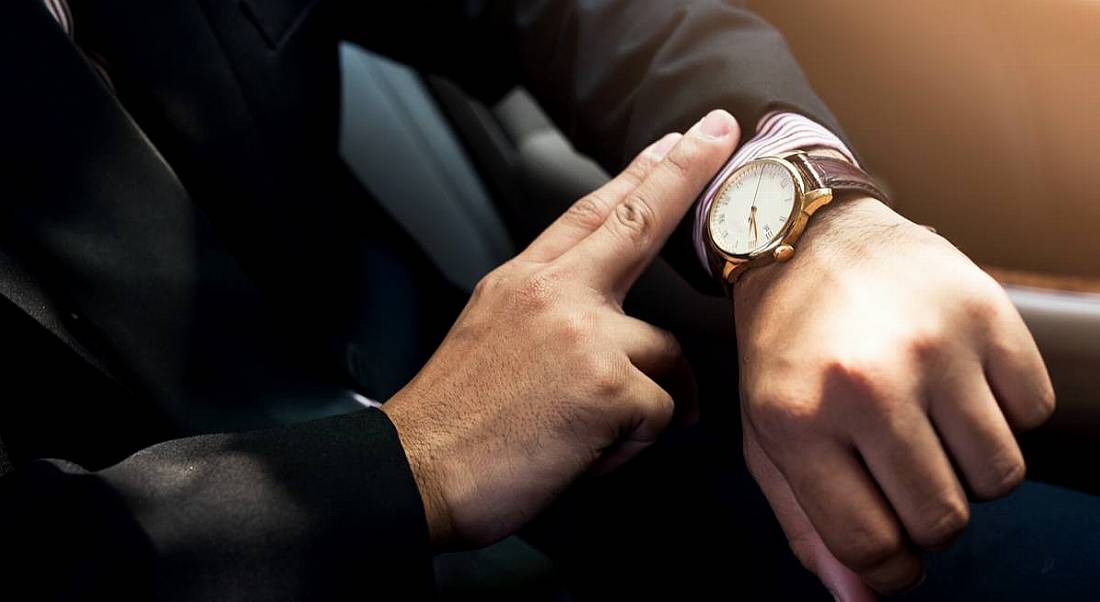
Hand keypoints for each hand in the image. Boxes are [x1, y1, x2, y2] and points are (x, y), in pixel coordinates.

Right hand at [384, 110, 741, 549]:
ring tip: (590, 434)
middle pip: (637, 220)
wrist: (417, 471)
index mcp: (524, 282)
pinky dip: (634, 442)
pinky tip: (586, 451)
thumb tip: (604, 319)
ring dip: (645, 399)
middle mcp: (555, 294)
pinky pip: (663, 410)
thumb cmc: (455, 419)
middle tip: (719, 129)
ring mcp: (585, 334)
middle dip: (684, 170)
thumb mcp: (490, 334)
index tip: (673, 142)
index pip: (589, 213)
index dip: (637, 174)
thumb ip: (548, 311)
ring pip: (666, 353)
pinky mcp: (610, 385)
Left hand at [735, 197, 1054, 598]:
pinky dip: (1002, 413)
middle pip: (944, 521)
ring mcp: (934, 345)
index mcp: (798, 418)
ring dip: (970, 468)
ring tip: (930, 425)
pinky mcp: (987, 313)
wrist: (808, 237)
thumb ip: (809, 524)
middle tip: (904, 473)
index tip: (889, 546)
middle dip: (929, 517)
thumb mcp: (767, 434)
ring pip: (1000, 476)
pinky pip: (1032, 413)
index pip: (873, 548)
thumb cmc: (785, 348)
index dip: (888, 567)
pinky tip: (955, 381)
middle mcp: (866, 383)